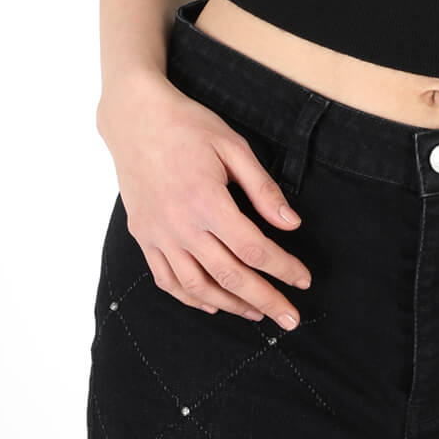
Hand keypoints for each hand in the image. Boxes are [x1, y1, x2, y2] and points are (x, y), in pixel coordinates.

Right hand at [97, 67, 311, 326]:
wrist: (134, 118)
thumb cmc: (188, 126)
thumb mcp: (233, 146)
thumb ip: (262, 188)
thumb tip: (291, 223)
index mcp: (207, 200)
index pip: (253, 248)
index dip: (283, 268)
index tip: (303, 280)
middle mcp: (181, 224)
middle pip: (229, 275)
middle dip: (264, 300)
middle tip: (290, 320)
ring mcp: (158, 234)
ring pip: (197, 285)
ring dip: (230, 306)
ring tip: (256, 314)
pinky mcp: (143, 236)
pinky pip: (166, 279)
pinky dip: (190, 297)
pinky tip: (210, 303)